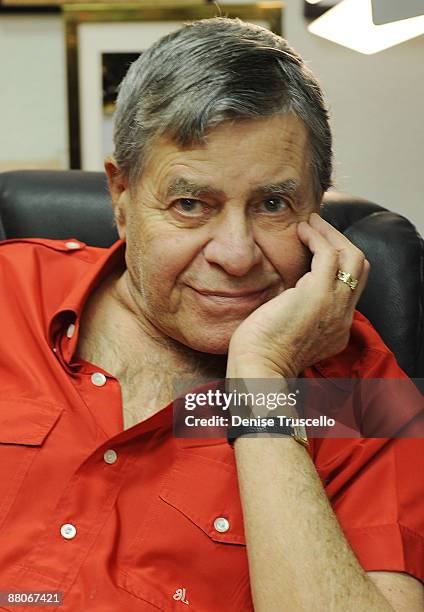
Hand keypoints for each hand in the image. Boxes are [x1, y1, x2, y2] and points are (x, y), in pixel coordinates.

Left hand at [227, 213, 369, 378]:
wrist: (258, 368)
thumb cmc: (261, 354)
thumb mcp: (288, 334)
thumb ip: (295, 313)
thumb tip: (283, 294)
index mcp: (336, 329)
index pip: (351, 287)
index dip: (339, 264)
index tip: (319, 248)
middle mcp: (342, 317)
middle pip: (360, 268)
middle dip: (342, 243)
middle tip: (319, 228)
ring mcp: (334, 304)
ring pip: (351, 256)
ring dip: (331, 234)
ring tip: (311, 223)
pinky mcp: (318, 293)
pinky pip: (328, 253)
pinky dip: (317, 236)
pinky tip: (301, 230)